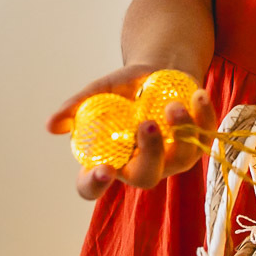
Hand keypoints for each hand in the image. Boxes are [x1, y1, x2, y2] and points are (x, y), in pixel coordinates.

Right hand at [47, 64, 216, 200]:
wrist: (160, 70)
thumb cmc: (124, 88)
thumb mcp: (100, 92)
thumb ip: (77, 107)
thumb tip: (51, 125)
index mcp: (110, 160)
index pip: (93, 186)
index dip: (96, 185)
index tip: (103, 170)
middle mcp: (142, 165)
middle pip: (146, 177)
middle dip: (149, 154)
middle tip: (145, 125)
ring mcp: (174, 157)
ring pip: (181, 158)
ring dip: (178, 131)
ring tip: (172, 104)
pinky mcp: (198, 141)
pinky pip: (204, 135)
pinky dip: (203, 116)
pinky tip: (198, 95)